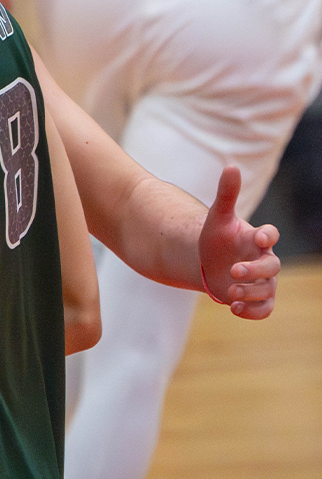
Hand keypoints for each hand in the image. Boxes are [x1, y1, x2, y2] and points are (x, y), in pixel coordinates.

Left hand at [198, 165, 278, 318]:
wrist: (207, 263)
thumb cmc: (216, 238)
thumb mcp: (217, 218)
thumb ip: (226, 195)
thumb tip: (231, 166)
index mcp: (256, 239)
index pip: (271, 235)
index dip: (269, 236)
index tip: (260, 237)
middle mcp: (263, 260)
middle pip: (272, 266)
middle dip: (255, 270)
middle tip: (233, 271)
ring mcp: (261, 281)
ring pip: (268, 289)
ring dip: (251, 292)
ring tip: (229, 290)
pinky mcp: (254, 298)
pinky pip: (264, 309)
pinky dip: (252, 311)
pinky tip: (232, 307)